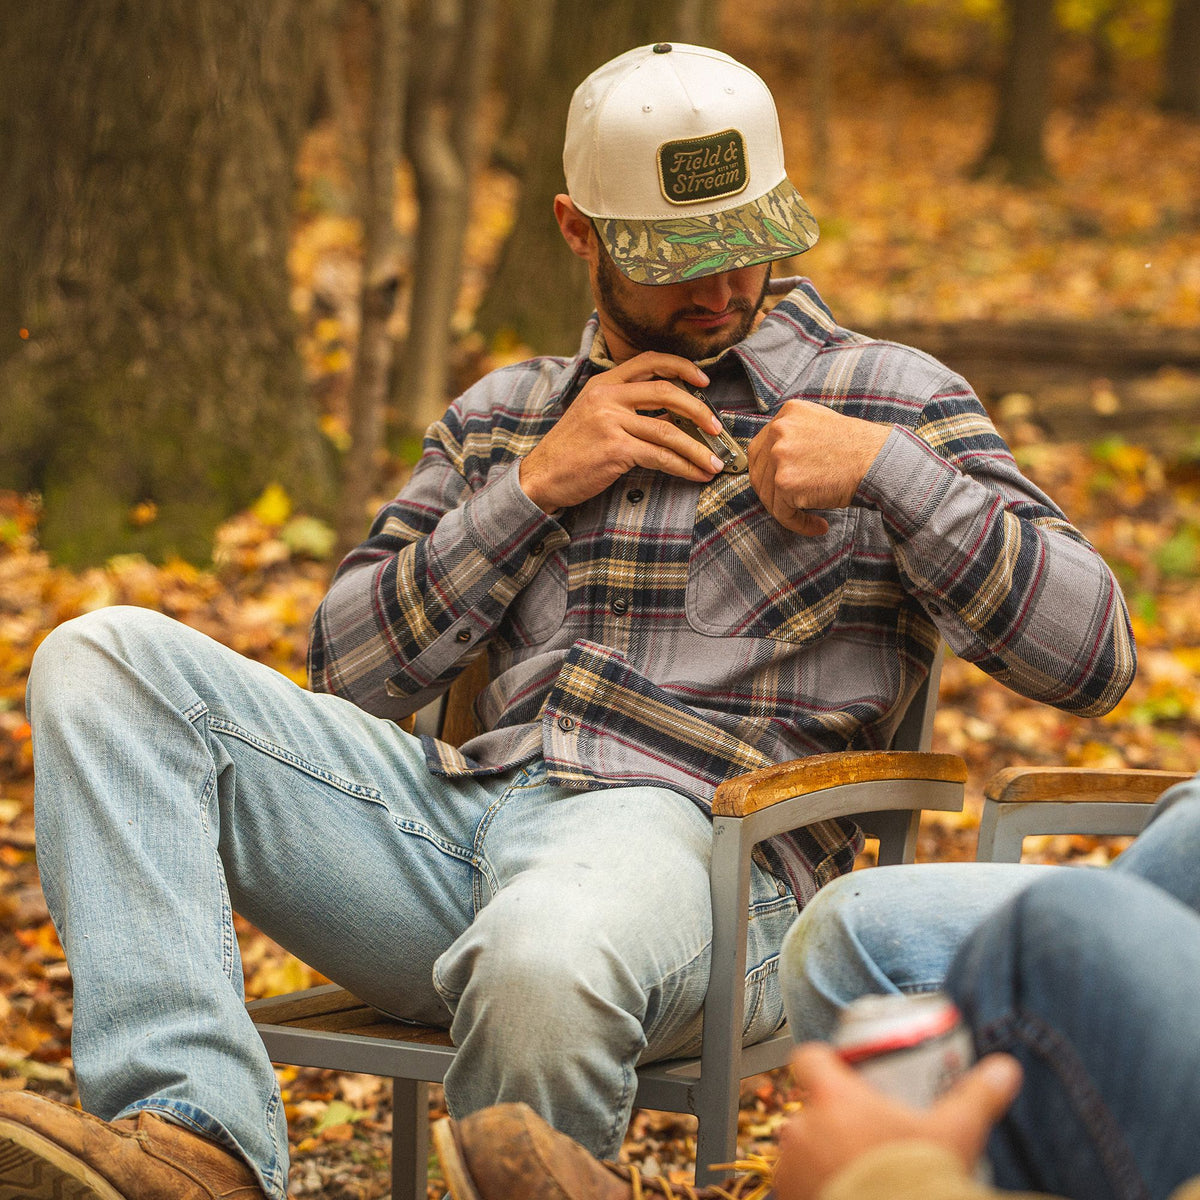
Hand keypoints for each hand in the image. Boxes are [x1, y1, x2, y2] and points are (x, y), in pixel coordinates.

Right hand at [518, 353, 726, 511]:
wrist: (541, 476)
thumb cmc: (570, 450)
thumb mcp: (592, 414)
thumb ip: (624, 406)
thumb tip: (669, 413)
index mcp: (603, 383)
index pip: (649, 361)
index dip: (681, 366)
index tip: (703, 379)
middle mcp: (607, 396)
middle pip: (666, 392)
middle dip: (699, 410)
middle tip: (717, 428)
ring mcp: (610, 422)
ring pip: (668, 430)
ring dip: (698, 449)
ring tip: (715, 462)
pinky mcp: (615, 449)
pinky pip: (660, 456)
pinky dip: (684, 467)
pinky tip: (696, 475)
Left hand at [748, 400, 891, 535]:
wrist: (880, 462)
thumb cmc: (859, 449)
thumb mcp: (822, 424)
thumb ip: (795, 435)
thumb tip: (774, 460)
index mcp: (788, 414)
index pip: (760, 448)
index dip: (766, 472)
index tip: (778, 486)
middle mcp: (779, 431)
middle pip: (759, 472)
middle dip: (773, 494)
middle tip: (790, 506)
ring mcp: (780, 456)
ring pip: (769, 495)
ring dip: (787, 511)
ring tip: (810, 517)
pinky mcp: (786, 482)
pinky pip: (782, 513)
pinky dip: (798, 524)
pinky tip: (817, 526)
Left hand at [773, 1043, 1022, 1199]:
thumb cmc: (921, 1178)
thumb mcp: (956, 1134)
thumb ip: (978, 1096)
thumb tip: (1007, 1068)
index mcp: (833, 1097)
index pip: (808, 1057)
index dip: (824, 1063)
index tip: (842, 1074)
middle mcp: (803, 1126)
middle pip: (808, 1107)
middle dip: (829, 1119)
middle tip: (862, 1135)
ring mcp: (791, 1166)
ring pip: (800, 1148)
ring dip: (818, 1155)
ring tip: (854, 1171)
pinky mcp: (789, 1197)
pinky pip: (794, 1184)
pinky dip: (812, 1187)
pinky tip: (843, 1192)